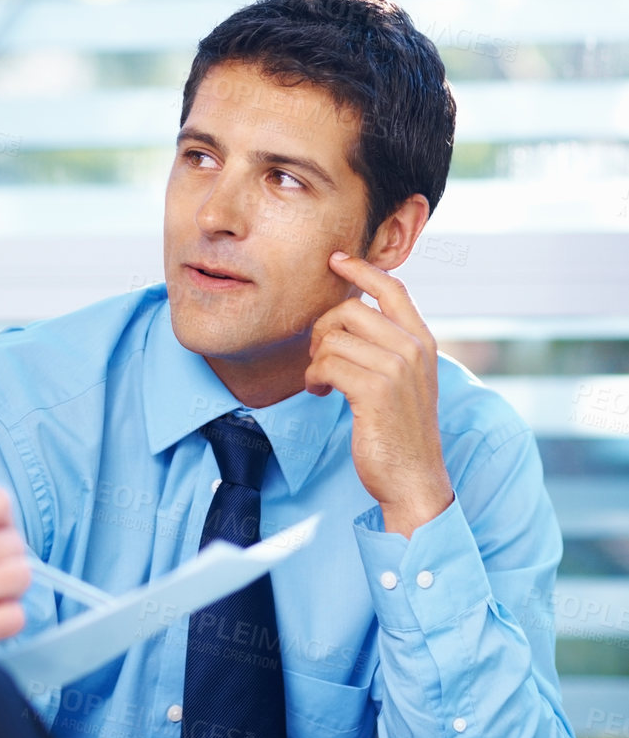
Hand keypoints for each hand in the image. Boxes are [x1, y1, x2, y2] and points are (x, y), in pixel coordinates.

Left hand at [304, 252, 452, 537]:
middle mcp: (413, 348)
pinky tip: (319, 392)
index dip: (362, 269)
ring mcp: (396, 368)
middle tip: (319, 357)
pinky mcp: (375, 390)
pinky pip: (326, 363)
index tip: (336, 259)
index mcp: (423, 341)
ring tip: (320, 382)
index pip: (392, 288)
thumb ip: (389, 347)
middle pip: (350, 309)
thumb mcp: (404, 381)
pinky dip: (313, 378)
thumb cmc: (400, 431)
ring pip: (333, 337)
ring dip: (316, 360)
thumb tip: (351, 314)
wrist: (414, 479)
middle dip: (323, 329)